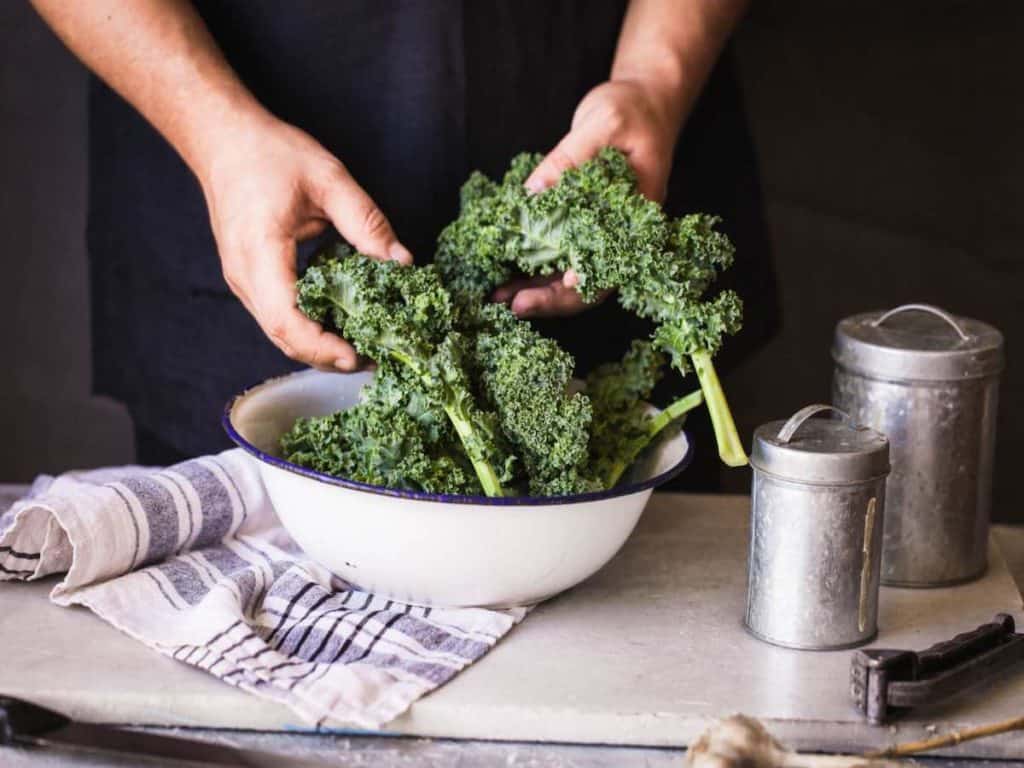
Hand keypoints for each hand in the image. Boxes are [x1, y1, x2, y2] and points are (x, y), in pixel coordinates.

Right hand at [198, 116, 411, 370]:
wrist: (222, 140)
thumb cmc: (269, 153)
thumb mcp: (328, 179)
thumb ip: (366, 222)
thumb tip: (402, 263)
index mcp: (260, 252)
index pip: (286, 319)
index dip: (321, 346)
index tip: (356, 355)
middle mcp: (245, 276)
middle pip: (283, 337)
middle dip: (327, 355)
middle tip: (374, 358)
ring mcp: (243, 281)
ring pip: (279, 332)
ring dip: (319, 346)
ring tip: (363, 346)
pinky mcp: (250, 280)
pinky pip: (278, 316)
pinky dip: (309, 328)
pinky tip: (340, 324)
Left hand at [499, 78, 681, 317]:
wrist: (642, 101)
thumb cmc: (632, 110)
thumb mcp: (604, 124)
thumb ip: (570, 158)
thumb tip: (532, 193)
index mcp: (639, 217)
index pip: (615, 264)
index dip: (588, 283)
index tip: (561, 284)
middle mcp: (620, 233)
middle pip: (589, 283)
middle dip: (551, 298)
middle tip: (514, 305)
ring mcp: (599, 231)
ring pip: (569, 274)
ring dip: (535, 288)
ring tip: (499, 296)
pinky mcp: (579, 222)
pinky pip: (555, 252)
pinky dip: (530, 265)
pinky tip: (504, 273)